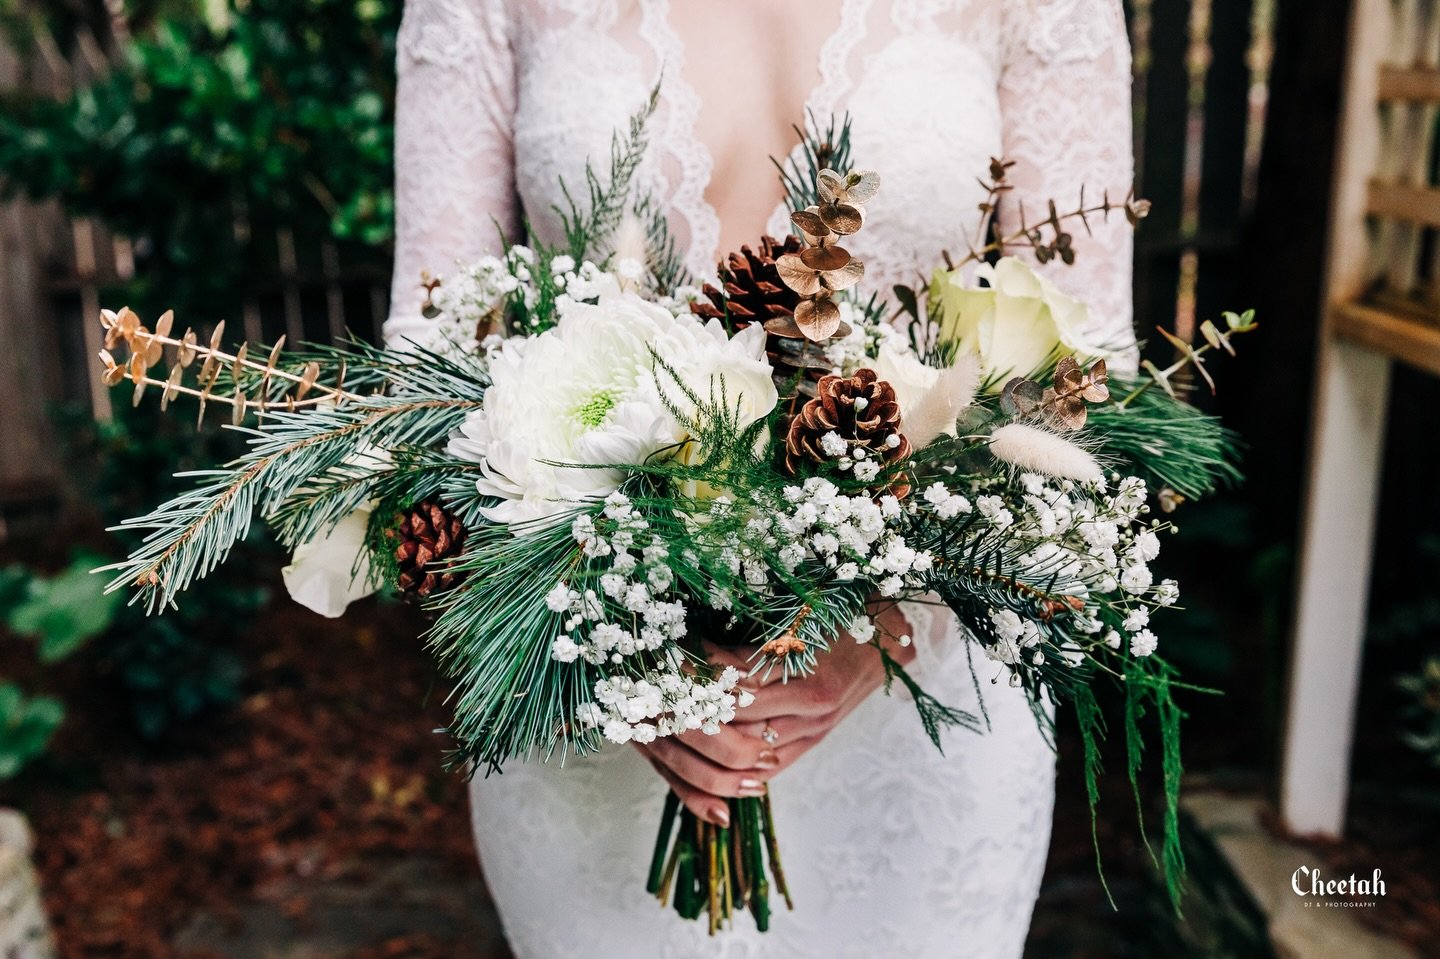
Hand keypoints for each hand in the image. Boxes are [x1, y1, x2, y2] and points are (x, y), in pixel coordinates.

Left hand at [635, 602, 915, 826]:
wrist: (889, 634)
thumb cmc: (840, 610)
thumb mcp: (799, 613)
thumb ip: (751, 639)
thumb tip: (695, 644)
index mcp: (807, 676)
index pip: (737, 691)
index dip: (698, 683)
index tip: (664, 669)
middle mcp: (810, 712)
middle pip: (737, 728)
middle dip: (693, 716)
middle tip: (653, 703)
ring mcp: (813, 731)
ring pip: (747, 754)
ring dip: (707, 743)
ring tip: (666, 728)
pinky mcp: (813, 742)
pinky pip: (768, 766)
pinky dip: (734, 765)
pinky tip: (702, 755)